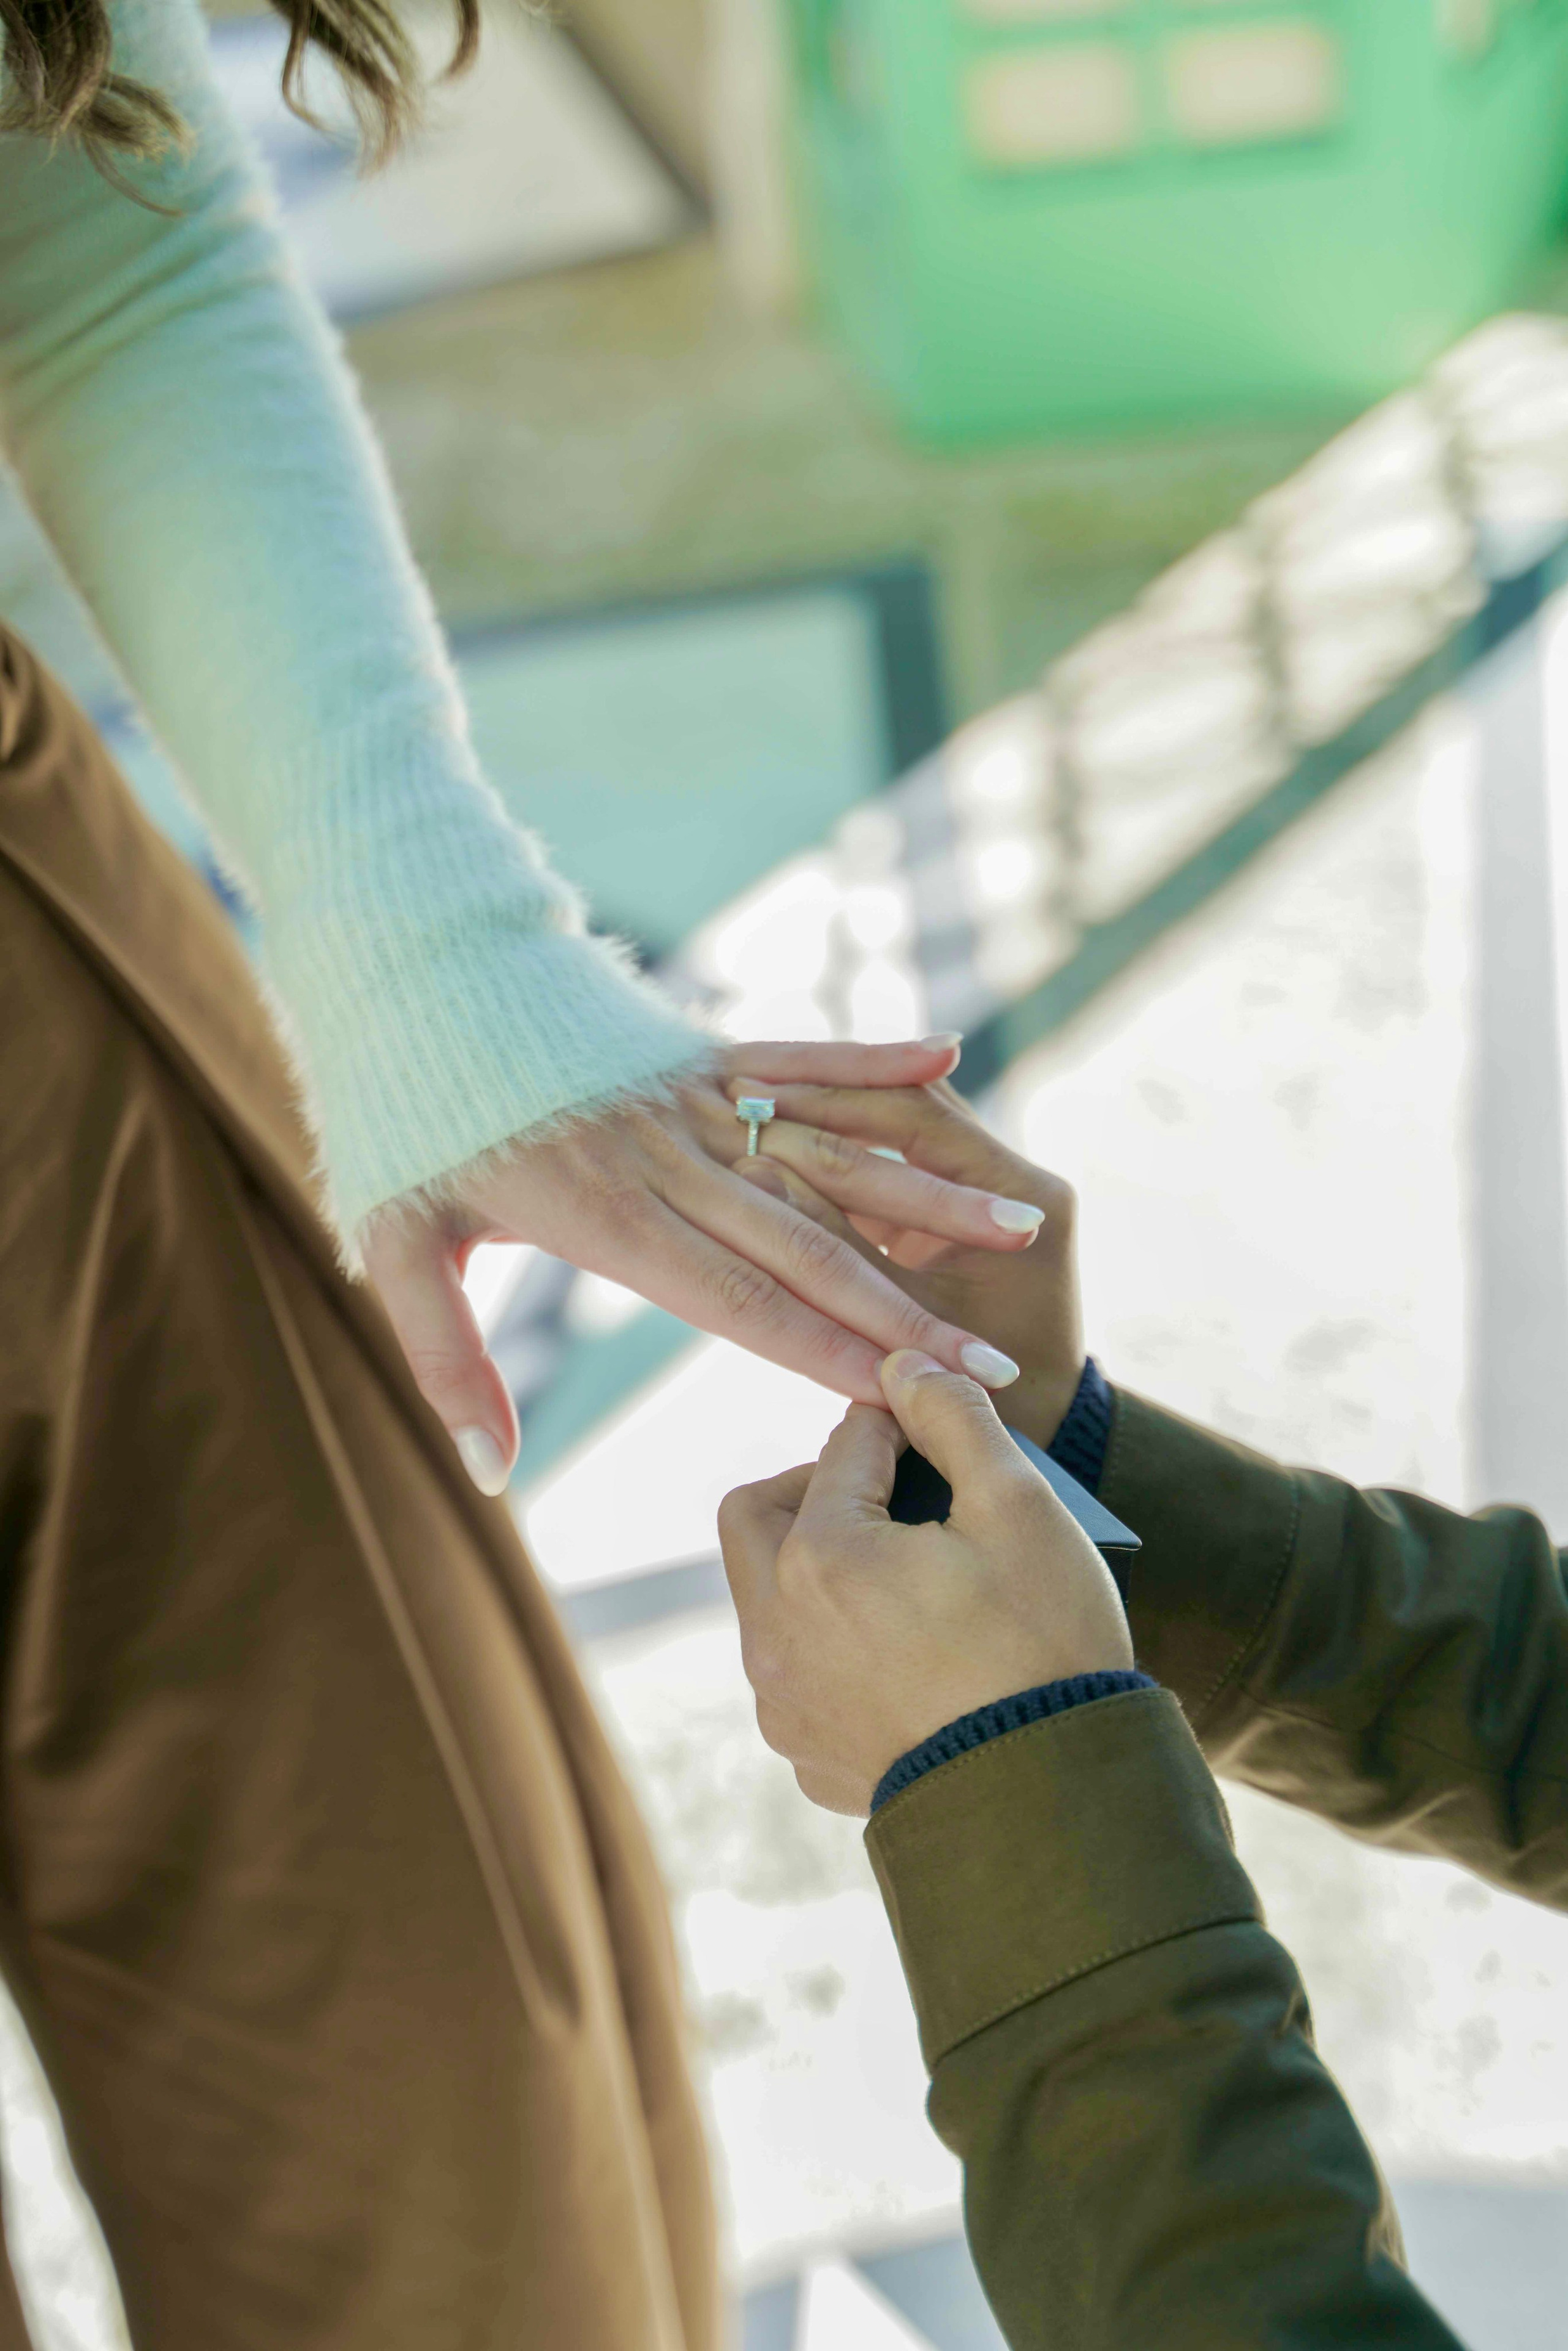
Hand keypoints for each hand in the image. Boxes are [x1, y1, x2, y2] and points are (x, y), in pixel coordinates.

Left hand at [360, 1038, 1052, 1494]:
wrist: (398, 967)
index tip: (910, 1399)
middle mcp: (668, 1156)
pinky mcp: (694, 1044)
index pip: (741, 1303)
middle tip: (997, 1365)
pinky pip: (795, 1054)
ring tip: (1018, 1224)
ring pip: (826, 1154)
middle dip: (909, 1313)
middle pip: (810, 1245)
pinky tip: (946, 1061)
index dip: (831, 1354)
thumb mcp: (392, 1246)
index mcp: (607, 1215)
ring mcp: (690, 1094)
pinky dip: (868, 1059)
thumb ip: (446, 1360)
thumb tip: (494, 1474)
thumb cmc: (397, 1120)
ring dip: (924, 1196)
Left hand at [719, 1351, 1132, 1815]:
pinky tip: (906, 1648)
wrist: (1055, 1800)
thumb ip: (952, 1416)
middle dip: (818, 1486)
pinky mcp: (804, 1753)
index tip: (935, 1427)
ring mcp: (782, 1699)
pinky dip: (834, 1643)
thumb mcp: (1019, 1506)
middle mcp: (774, 1628)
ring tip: (903, 1571)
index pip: (844, 1447)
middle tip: (893, 1495)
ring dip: (820, 1566)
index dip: (897, 1424)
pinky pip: (796, 1670)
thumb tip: (905, 1363)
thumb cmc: (1045, 1646)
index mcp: (819, 1556)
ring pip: (768, 1596)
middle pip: (758, 1513)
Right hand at [728, 1073, 1082, 1450]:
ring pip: (896, 1131)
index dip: (836, 1104)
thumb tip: (755, 1174)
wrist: (1038, 1428)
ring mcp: (984, 1190)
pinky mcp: (953, 1211)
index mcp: (1020, 1194)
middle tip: (745, 1093)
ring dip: (829, 1123)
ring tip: (750, 1111)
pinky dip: (840, 1159)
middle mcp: (1011, 1177)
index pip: (919, 1117)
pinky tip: (773, 1147)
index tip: (763, 1099)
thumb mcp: (901, 1321)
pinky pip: (891, 1165)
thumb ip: (838, 1249)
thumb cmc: (977, 1393)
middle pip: (908, 1109)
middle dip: (826, 1102)